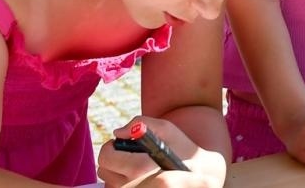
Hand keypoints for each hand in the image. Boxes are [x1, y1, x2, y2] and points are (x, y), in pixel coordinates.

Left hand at [98, 117, 223, 187]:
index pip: (106, 158)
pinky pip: (116, 187)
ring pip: (108, 179)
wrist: (201, 176)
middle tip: (129, 152)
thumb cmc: (184, 150)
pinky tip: (139, 175)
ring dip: (116, 169)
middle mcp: (134, 185)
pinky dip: (122, 179)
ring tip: (137, 163)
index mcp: (140, 167)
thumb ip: (141, 123)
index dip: (110, 147)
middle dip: (112, 158)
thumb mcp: (168, 130)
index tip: (121, 143)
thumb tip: (117, 132)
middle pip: (103, 169)